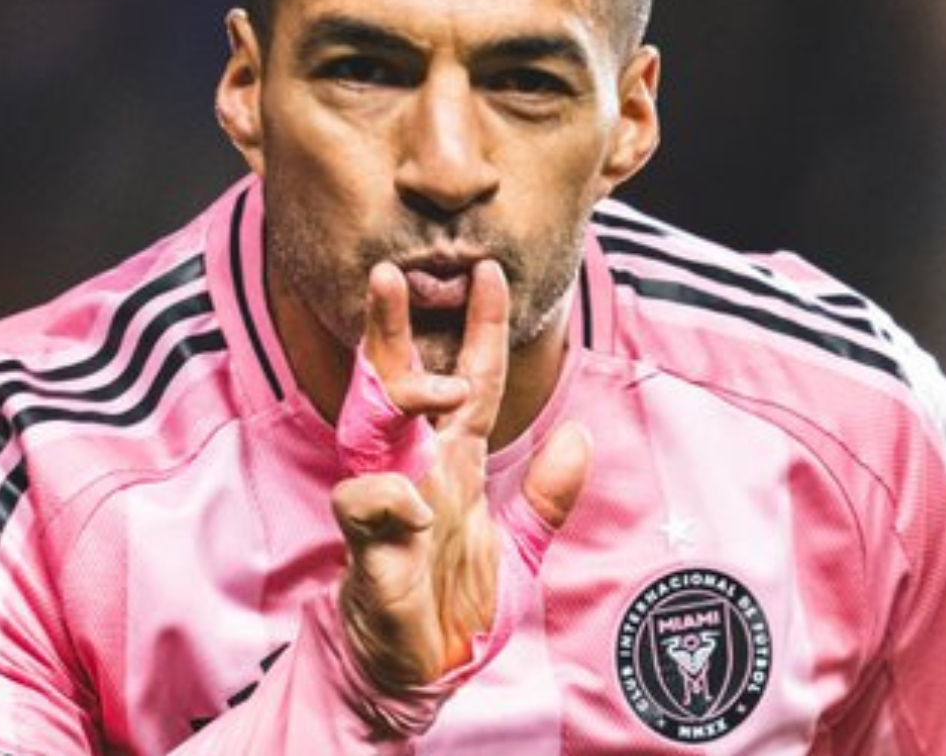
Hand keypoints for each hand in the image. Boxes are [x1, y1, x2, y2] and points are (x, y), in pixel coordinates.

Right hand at [331, 260, 591, 690]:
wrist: (420, 672)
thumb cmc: (454, 605)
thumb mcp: (521, 546)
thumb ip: (548, 494)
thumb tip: (580, 436)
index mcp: (452, 464)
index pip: (467, 382)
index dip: (481, 329)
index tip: (491, 274)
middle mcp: (415, 472)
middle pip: (400, 385)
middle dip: (395, 328)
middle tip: (394, 273)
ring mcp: (388, 506)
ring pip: (373, 432)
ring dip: (391, 398)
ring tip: (426, 380)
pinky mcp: (369, 550)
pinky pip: (366, 507)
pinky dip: (389, 499)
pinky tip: (414, 505)